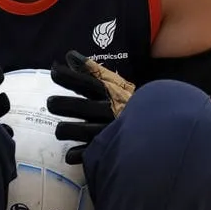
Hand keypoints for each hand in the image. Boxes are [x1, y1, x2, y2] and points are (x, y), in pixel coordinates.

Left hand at [46, 50, 135, 164]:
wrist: (158, 129)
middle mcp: (106, 110)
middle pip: (76, 106)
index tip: (54, 72)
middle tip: (52, 103)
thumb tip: (69, 55)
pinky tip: (71, 153)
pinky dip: (75, 154)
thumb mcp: (113, 86)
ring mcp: (105, 131)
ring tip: (61, 130)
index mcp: (109, 93)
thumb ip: (91, 71)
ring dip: (63, 130)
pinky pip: (84, 154)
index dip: (69, 77)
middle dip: (59, 104)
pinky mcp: (106, 150)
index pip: (87, 82)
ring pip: (73, 131)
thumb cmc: (126, 105)